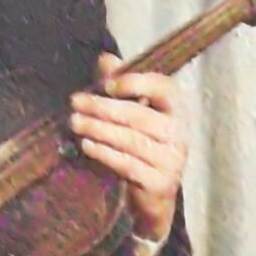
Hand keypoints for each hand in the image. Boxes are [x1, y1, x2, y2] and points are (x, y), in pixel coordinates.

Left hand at [72, 57, 186, 241]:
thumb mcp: (135, 114)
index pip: (165, 88)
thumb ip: (121, 86)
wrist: (155, 197)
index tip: (107, 84)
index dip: (137, 83)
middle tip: (75, 102)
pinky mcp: (160, 182)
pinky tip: (87, 145)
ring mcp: (172, 160)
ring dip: (99, 130)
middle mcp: (179, 134)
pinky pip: (128, 164)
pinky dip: (105, 154)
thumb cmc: (142, 147)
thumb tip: (106, 58)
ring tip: (75, 123)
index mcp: (176, 111)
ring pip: (132, 140)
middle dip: (104, 107)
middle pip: (140, 115)